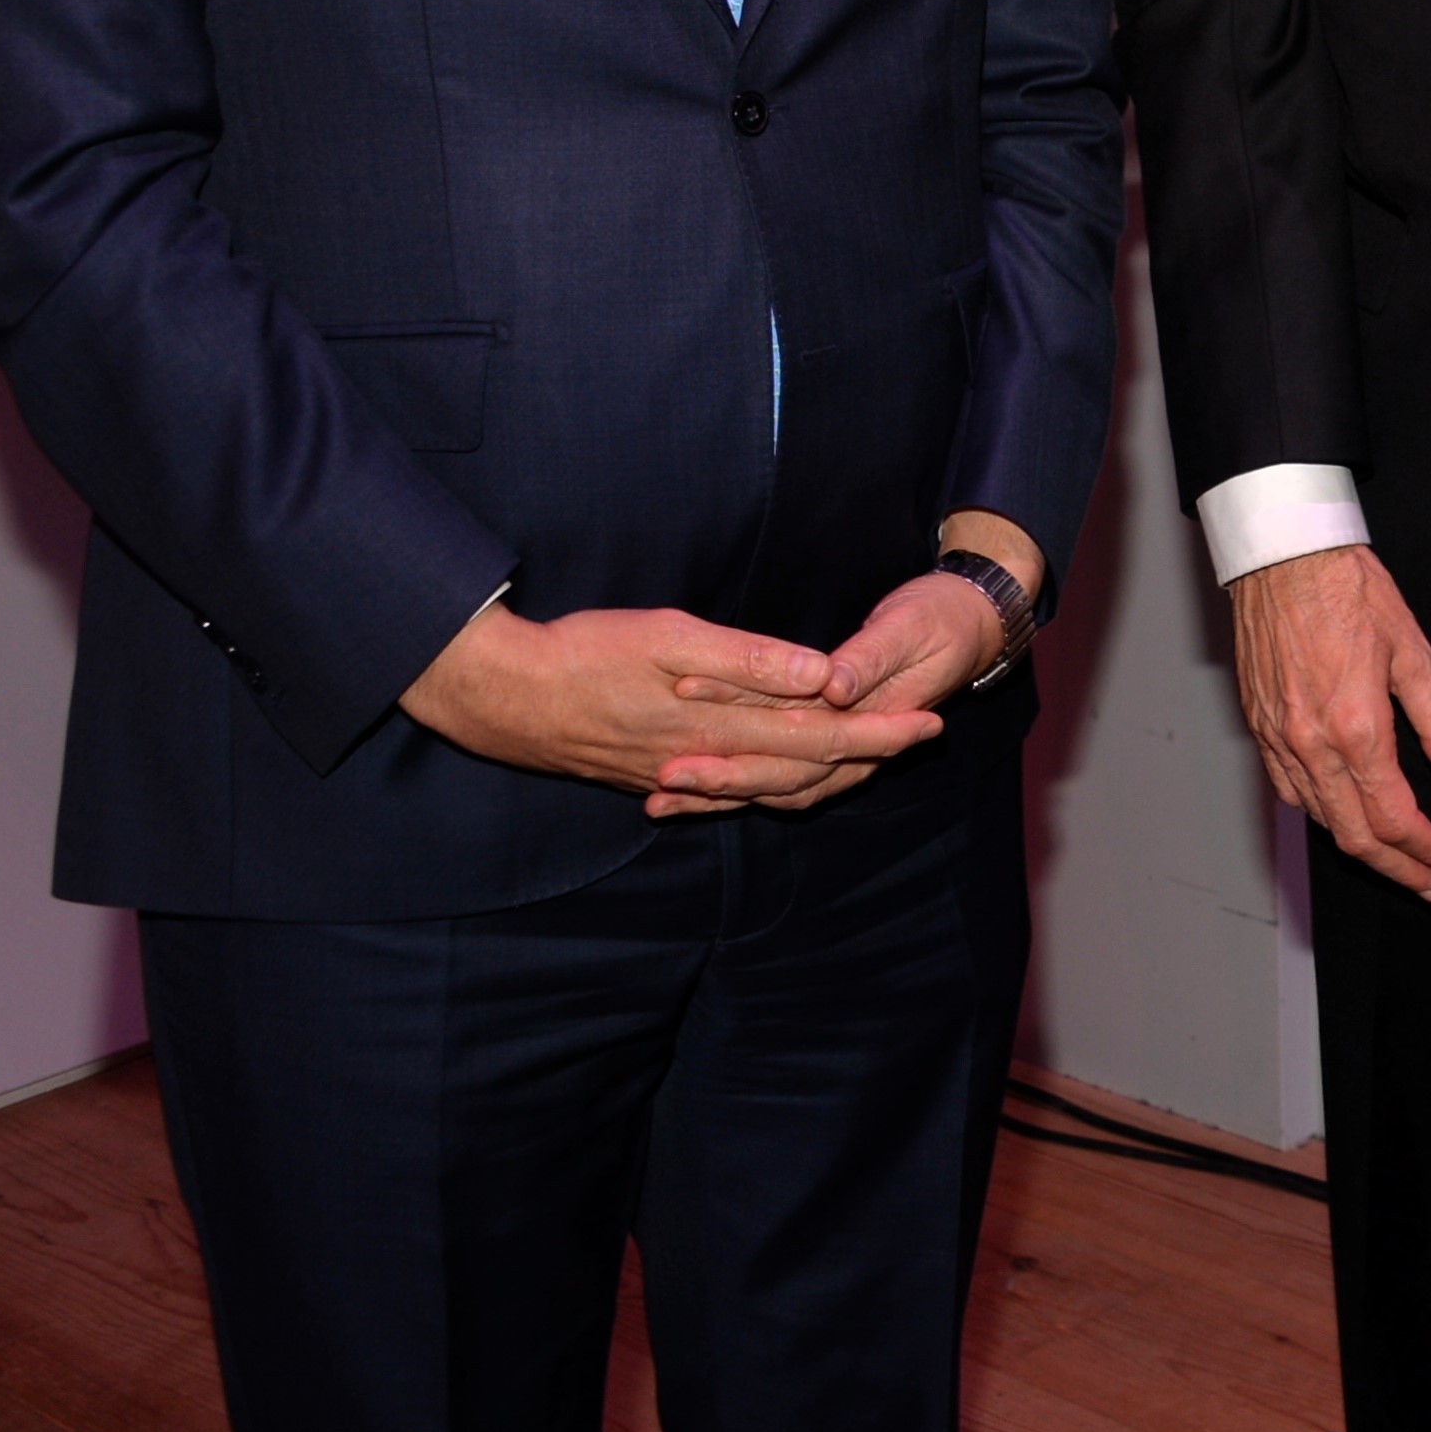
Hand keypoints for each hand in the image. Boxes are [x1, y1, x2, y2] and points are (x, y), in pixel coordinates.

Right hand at [399, 603, 933, 811]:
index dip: (878, 731)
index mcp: (719, 725)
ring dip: (822, 773)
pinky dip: (760, 791)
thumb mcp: (669, 636)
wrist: (501, 697)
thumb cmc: (585, 652)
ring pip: (766, 786)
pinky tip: (773, 786)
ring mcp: (675, 775)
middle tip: (923, 736)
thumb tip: (821, 674)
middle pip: (804, 766)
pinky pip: (723, 794)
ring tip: (867, 757)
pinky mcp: (649, 777)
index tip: (929, 723)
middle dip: (868, 753)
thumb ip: (748, 659)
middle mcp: (705, 760)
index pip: (819, 735)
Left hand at [653, 511, 1055, 818]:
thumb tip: (834, 685)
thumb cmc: (938, 621)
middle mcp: (855, 750)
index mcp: (876, 719)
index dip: (750, 724)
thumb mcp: (909, 629)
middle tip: (665, 772)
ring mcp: (837, 755)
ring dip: (718, 794)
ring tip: (661, 793)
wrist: (966, 630)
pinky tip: (680, 794)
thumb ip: (870, 659)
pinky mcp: (818, 749)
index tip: (691, 700)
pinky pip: (770, 778)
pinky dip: (727, 790)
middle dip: (722, 775)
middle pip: (784, 773)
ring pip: (772, 785)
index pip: (808, 732)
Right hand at [1228, 544, 1430, 901]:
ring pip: (1320, 819)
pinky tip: (1344, 816)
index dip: (1428, 850)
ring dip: (1360, 849)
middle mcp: (1310, 744)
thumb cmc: (1348, 591)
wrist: (1284, 557)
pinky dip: (1321, 815)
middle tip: (1429, 883)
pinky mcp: (1259, 729)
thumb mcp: (1412, 651)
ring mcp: (1278, 741)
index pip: (1395, 817)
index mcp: (1355, 728)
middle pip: (1355, 835)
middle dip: (1397, 868)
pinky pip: (1289, 792)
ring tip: (1395, 859)